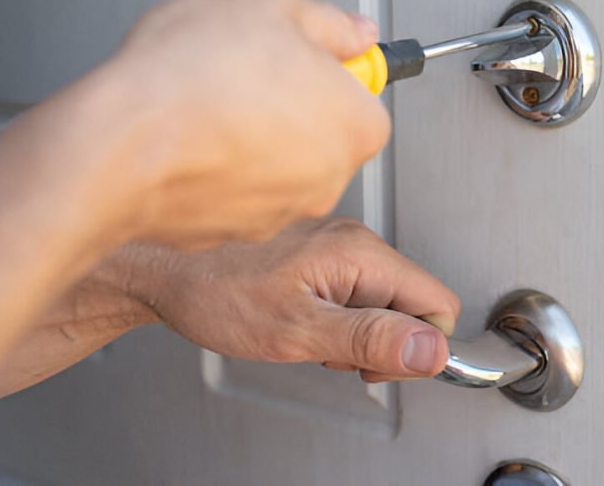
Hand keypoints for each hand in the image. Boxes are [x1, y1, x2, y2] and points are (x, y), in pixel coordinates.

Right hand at [98, 0, 390, 248]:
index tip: (303, 55)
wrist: (122, 144)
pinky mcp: (230, 231)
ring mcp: (280, 212)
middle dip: (291, 103)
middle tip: (248, 70)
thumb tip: (354, 30)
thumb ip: (329, 21)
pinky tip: (188, 136)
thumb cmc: (194, 76)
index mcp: (356, 126)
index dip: (328, 69)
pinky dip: (217, 167)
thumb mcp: (272, 6)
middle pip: (323, 133)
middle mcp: (328, 179)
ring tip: (208, 100)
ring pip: (277, 164)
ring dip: (253, 135)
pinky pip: (234, 190)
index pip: (364, 97)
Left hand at [125, 218, 459, 380]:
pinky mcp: (322, 251)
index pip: (438, 303)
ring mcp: (339, 243)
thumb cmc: (216, 291)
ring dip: (356, 330)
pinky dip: (336, 316)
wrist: (165, 267)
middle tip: (332, 351)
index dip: (417, 345)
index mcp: (360, 253)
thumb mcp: (297, 330)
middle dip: (382, 340)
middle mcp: (356, 240)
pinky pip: (356, 291)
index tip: (374, 362)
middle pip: (414, 302)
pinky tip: (300, 317)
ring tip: (308, 332)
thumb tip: (429, 349)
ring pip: (385, 300)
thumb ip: (369, 338)